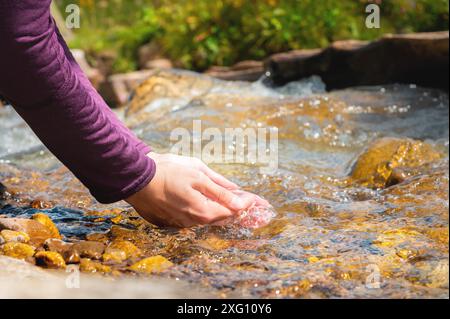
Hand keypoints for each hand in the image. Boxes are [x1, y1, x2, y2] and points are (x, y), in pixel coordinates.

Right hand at [126, 153, 258, 227]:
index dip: (248, 205)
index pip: (233, 211)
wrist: (137, 177)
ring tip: (240, 205)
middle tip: (257, 207)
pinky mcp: (174, 219)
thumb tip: (240, 199)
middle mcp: (194, 221)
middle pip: (223, 218)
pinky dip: (210, 211)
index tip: (261, 202)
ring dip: (226, 212)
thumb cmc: (168, 171)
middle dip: (241, 212)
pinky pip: (197, 217)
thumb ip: (220, 189)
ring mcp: (183, 222)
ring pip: (210, 218)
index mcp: (203, 211)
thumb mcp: (198, 174)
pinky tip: (215, 204)